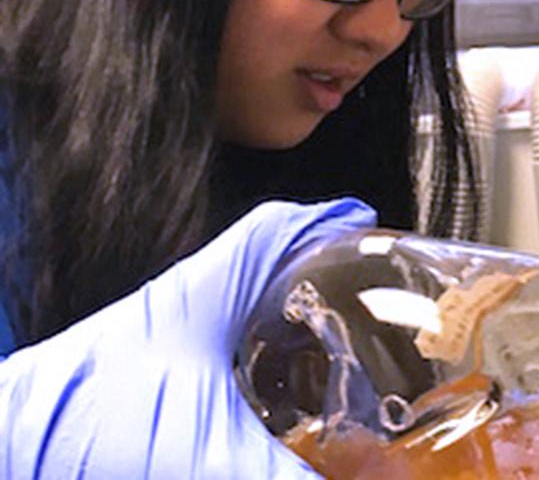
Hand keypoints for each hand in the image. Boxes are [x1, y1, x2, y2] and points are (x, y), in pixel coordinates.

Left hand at [0, 198, 375, 477]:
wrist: (15, 448)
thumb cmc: (83, 429)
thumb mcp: (206, 455)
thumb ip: (285, 478)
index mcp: (206, 291)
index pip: (277, 229)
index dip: (328, 219)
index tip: (367, 221)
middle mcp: (189, 301)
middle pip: (269, 258)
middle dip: (320, 262)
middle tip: (363, 281)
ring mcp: (171, 332)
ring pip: (245, 297)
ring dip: (291, 303)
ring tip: (335, 329)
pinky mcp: (160, 366)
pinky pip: (226, 336)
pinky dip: (261, 344)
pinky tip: (278, 382)